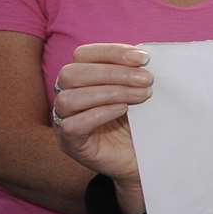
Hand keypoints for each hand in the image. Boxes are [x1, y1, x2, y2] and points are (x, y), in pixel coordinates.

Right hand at [52, 43, 152, 207]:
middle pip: (72, 73)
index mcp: (82, 79)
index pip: (83, 55)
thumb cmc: (141, 123)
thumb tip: (145, 56)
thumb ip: (137, 74)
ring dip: (109, 92)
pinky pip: (72, 125)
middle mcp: (68, 96)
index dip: (112, 52)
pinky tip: (123, 110)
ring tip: (141, 96)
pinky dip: (99, 113)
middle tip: (147, 80)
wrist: (144, 161)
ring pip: (69, 98)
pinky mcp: (70, 143)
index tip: (144, 59)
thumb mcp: (140, 93)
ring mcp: (65, 120)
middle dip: (113, 72)